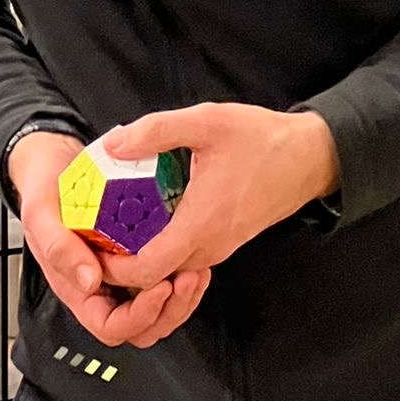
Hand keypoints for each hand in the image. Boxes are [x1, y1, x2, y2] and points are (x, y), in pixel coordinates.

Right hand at [7, 131, 210, 350]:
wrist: (52, 162)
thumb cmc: (43, 189)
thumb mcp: (41, 213)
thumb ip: (58, 248)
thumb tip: (89, 281)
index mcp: (77, 287)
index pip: (111, 326)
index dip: (139, 317)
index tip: (159, 288)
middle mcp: (103, 286)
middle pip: (143, 326)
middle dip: (170, 310)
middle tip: (186, 279)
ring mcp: (123, 271)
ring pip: (159, 307)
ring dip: (182, 296)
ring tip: (196, 270)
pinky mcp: (139, 252)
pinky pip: (165, 276)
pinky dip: (182, 271)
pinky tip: (192, 254)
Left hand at [101, 104, 340, 292]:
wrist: (310, 158)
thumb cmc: (262, 140)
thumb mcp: (206, 122)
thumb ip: (156, 131)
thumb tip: (112, 144)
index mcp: (199, 225)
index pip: (145, 272)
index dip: (111, 269)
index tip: (89, 247)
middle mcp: (208, 247)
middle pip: (153, 277)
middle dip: (118, 266)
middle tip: (92, 236)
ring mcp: (219, 248)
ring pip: (169, 269)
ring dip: (139, 258)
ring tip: (112, 226)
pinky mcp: (225, 241)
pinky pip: (185, 257)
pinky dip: (160, 248)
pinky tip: (146, 220)